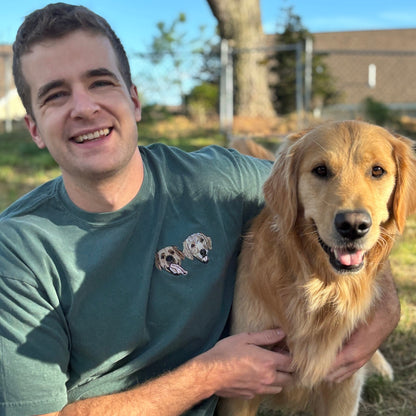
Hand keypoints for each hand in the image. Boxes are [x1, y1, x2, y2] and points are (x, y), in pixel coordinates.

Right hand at [196, 329, 292, 398]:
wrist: (210, 373)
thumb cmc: (226, 353)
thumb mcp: (245, 338)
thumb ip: (265, 336)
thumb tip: (281, 333)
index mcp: (268, 362)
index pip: (291, 362)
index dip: (290, 355)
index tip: (284, 349)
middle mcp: (268, 378)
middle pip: (289, 378)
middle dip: (288, 369)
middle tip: (279, 359)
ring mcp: (260, 389)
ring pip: (279, 387)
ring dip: (279, 379)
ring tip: (269, 368)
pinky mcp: (251, 395)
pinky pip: (265, 391)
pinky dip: (266, 385)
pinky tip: (256, 376)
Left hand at [326, 262, 399, 382]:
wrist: (371, 252)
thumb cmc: (356, 268)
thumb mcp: (346, 287)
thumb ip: (331, 307)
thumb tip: (306, 323)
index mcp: (378, 318)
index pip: (355, 350)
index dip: (335, 361)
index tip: (317, 367)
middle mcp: (384, 324)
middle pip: (359, 356)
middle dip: (337, 367)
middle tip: (317, 375)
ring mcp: (385, 324)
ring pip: (363, 355)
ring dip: (343, 366)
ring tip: (325, 375)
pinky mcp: (382, 324)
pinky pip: (366, 348)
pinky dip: (351, 358)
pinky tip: (339, 365)